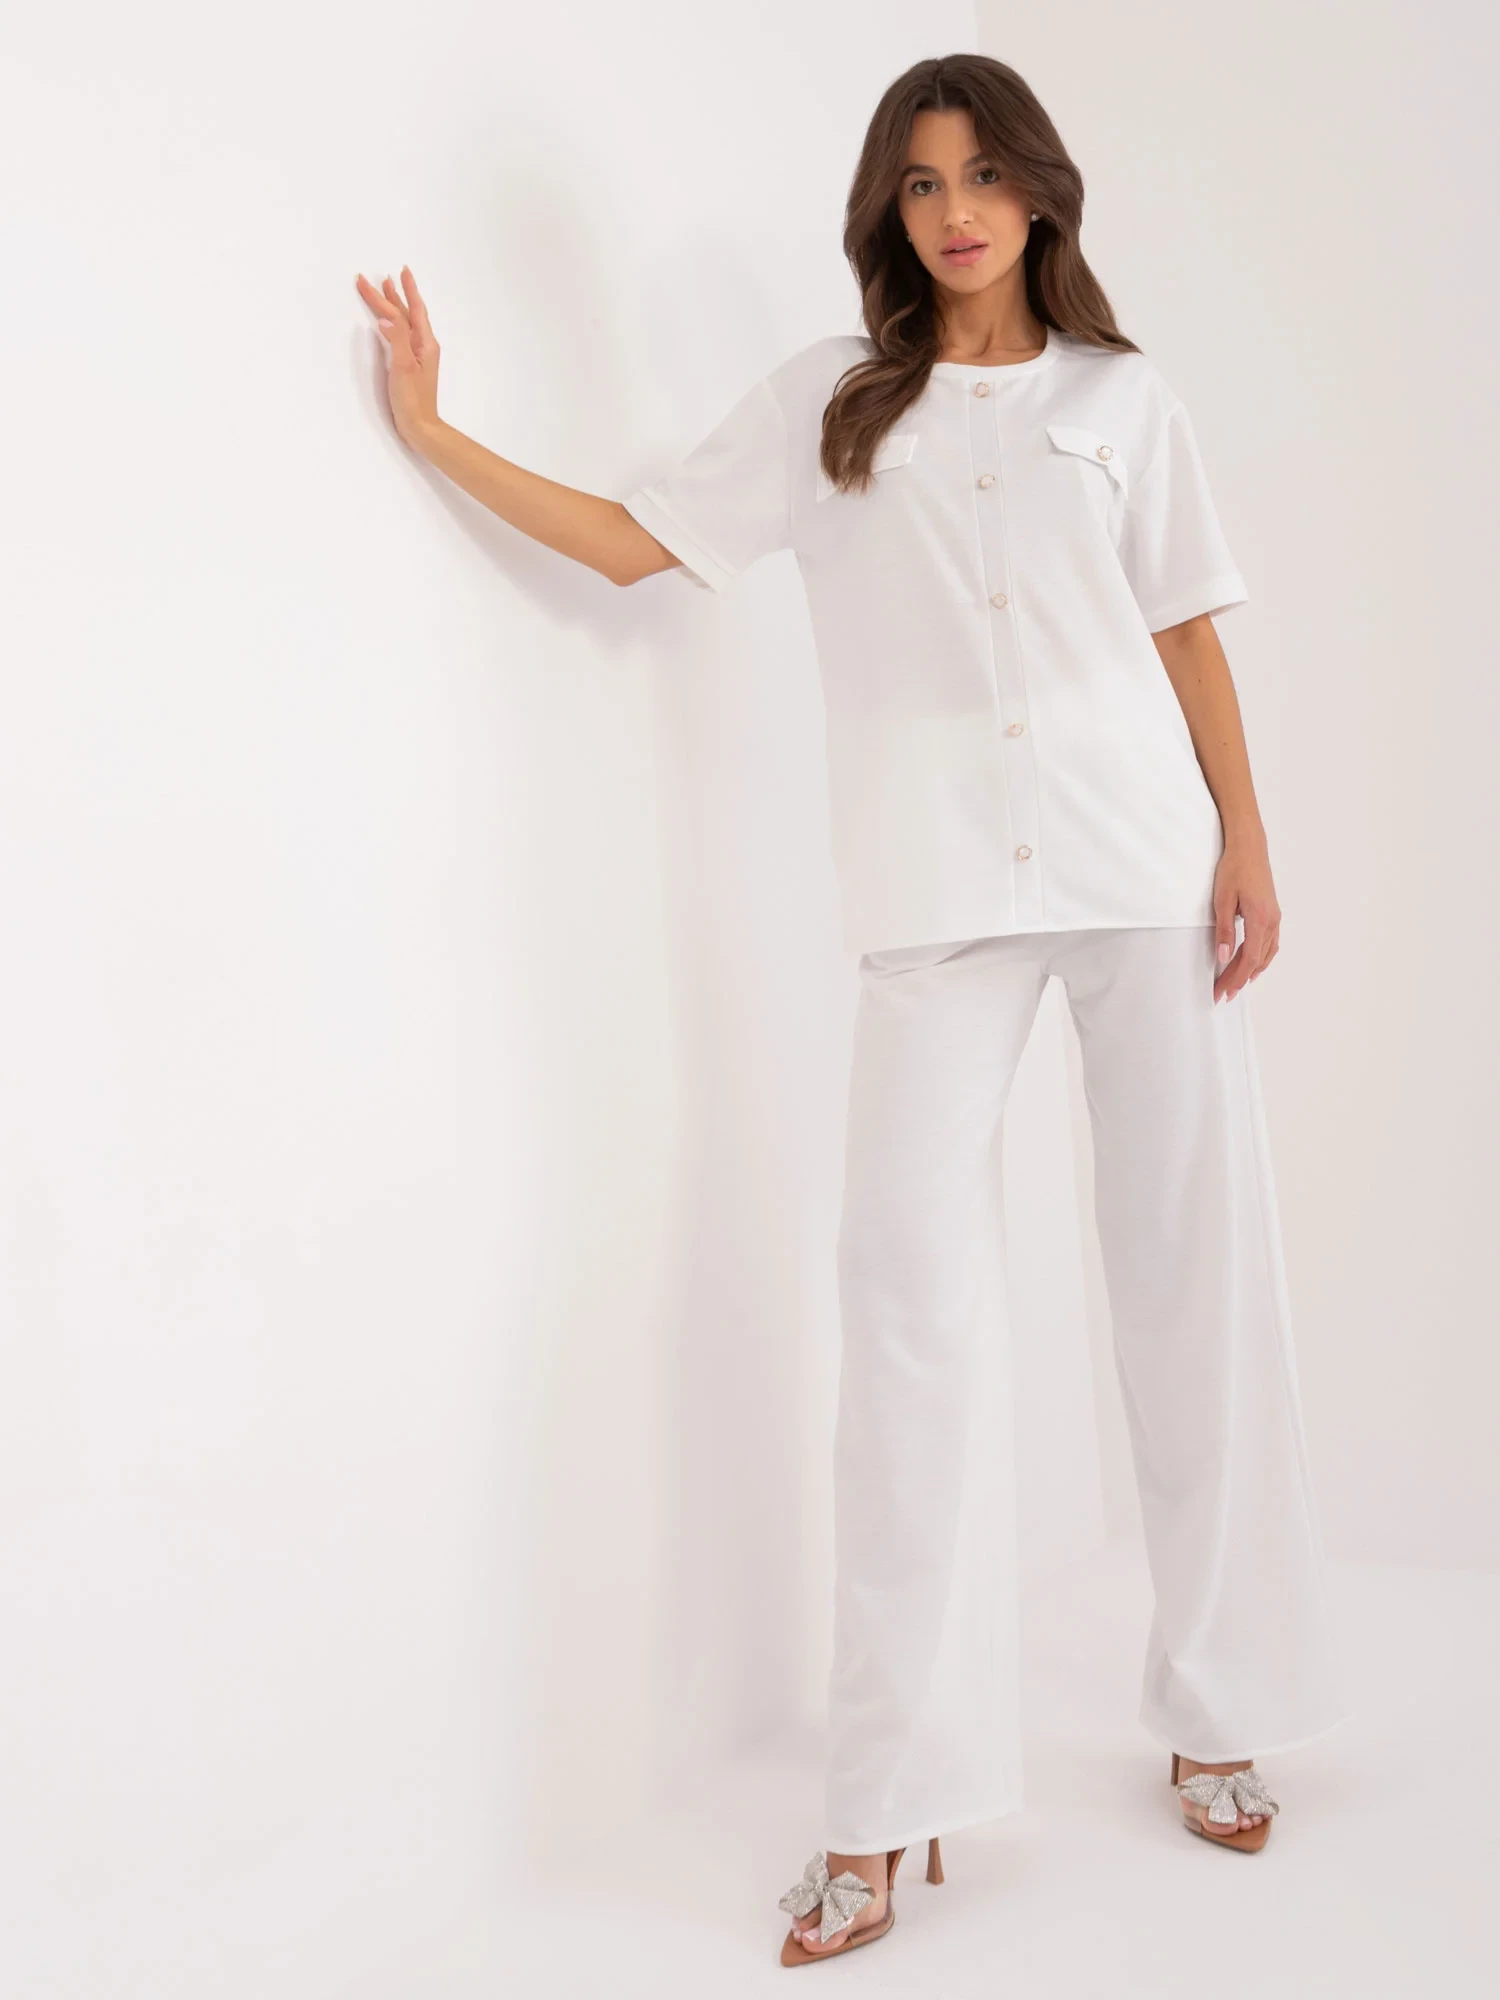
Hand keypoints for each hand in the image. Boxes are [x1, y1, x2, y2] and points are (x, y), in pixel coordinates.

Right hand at [354, 264, 440, 447]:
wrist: (420, 426)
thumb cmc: (413, 400)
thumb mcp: (403, 367)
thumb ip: (396, 340)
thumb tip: (385, 318)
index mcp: (425, 343)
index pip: (411, 310)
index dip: (406, 290)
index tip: (399, 271)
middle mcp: (423, 345)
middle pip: (406, 313)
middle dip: (392, 295)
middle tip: (376, 278)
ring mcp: (417, 355)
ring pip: (403, 322)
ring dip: (394, 305)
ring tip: (385, 289)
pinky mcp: (409, 364)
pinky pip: (400, 334)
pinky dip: (392, 322)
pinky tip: (388, 321)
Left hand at [1211, 840, 1279, 1002]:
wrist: (1250, 847)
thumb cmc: (1234, 870)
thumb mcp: (1222, 901)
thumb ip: (1224, 931)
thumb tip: (1224, 958)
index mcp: (1260, 920)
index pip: (1248, 959)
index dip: (1235, 979)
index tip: (1221, 992)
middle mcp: (1272, 921)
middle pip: (1257, 960)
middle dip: (1239, 980)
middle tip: (1223, 995)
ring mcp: (1275, 917)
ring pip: (1267, 953)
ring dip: (1252, 971)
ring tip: (1237, 985)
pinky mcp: (1273, 913)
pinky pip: (1271, 943)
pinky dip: (1262, 958)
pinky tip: (1254, 963)